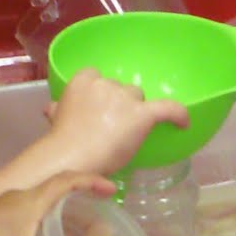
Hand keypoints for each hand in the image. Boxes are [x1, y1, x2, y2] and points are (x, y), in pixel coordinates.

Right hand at [45, 68, 188, 175]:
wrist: (71, 159)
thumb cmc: (61, 143)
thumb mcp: (54, 119)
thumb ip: (57, 110)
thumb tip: (51, 109)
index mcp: (82, 81)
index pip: (96, 76)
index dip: (100, 92)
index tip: (99, 106)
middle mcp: (105, 84)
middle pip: (121, 89)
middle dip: (119, 104)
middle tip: (113, 127)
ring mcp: (125, 98)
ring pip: (139, 99)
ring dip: (137, 112)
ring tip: (131, 134)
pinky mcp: (144, 115)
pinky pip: (168, 108)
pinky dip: (178, 115)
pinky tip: (184, 124)